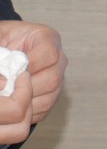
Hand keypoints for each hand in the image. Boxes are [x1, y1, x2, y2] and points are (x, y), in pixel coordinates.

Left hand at [0, 20, 65, 143]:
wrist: (3, 50)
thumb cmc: (0, 42)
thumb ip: (0, 53)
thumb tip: (4, 78)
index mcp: (46, 38)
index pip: (50, 54)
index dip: (31, 65)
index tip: (11, 70)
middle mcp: (58, 59)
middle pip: (53, 79)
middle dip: (26, 87)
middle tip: (6, 88)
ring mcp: (58, 78)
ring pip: (49, 97)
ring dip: (25, 101)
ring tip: (7, 96)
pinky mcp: (53, 94)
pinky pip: (44, 108)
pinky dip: (27, 110)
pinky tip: (12, 103)